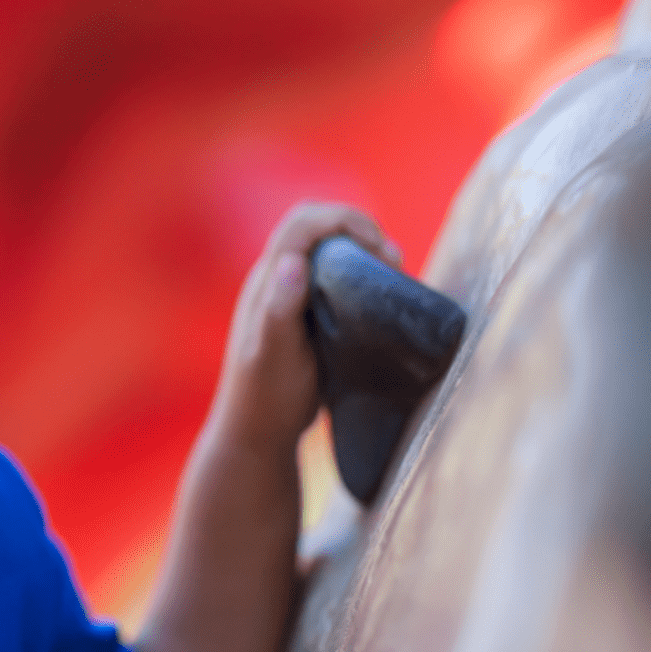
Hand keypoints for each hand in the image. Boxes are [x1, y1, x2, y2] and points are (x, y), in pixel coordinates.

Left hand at [214, 202, 400, 458]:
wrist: (257, 432)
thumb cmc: (265, 396)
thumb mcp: (273, 356)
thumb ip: (279, 310)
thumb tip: (292, 263)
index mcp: (267, 281)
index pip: (301, 224)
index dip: (342, 220)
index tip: (379, 244)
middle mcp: (276, 280)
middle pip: (315, 228)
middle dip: (356, 230)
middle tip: (391, 260)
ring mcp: (290, 296)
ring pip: (327, 251)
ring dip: (362, 250)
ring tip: (393, 272)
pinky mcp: (305, 315)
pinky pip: (334, 277)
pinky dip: (361, 274)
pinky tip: (382, 296)